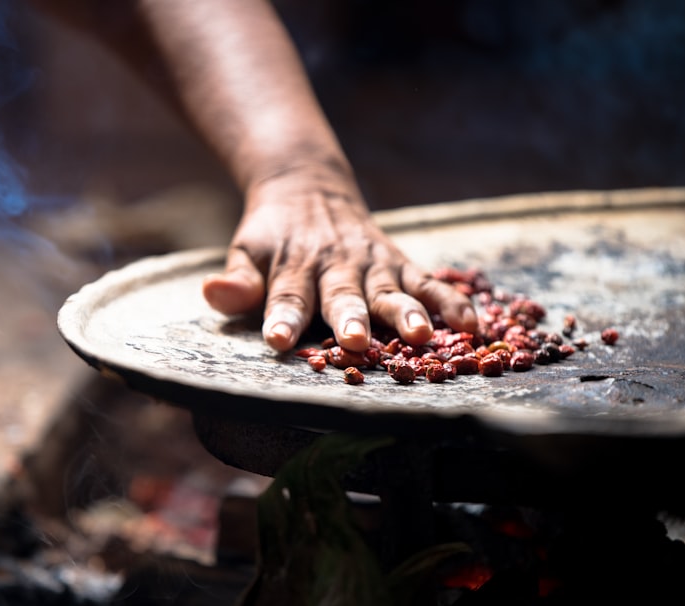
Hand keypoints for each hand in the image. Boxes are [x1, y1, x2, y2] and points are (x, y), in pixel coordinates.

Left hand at [201, 165, 477, 351]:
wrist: (307, 187)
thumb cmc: (272, 236)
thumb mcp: (247, 250)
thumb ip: (238, 280)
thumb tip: (212, 292)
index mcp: (293, 268)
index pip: (285, 296)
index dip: (281, 317)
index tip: (277, 339)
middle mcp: (336, 266)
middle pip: (343, 295)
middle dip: (350, 318)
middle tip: (355, 340)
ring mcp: (372, 264)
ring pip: (392, 290)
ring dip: (406, 313)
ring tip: (420, 334)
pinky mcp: (400, 263)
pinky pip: (429, 283)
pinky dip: (452, 302)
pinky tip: (472, 325)